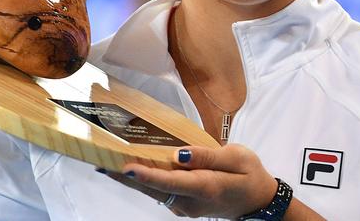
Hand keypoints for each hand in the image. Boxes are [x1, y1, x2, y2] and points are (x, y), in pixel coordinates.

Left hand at [117, 144, 277, 218]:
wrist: (259, 202)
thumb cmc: (250, 174)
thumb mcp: (237, 157)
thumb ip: (207, 155)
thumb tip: (178, 153)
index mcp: (204, 186)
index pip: (169, 182)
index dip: (145, 175)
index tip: (125, 167)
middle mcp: (190, 201)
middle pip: (152, 189)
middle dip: (125, 176)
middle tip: (99, 162)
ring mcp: (185, 206)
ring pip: (153, 191)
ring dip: (130, 178)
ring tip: (107, 161)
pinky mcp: (183, 204)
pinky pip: (159, 191)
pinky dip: (143, 180)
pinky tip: (130, 166)